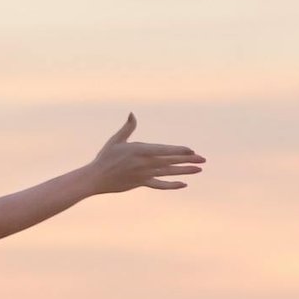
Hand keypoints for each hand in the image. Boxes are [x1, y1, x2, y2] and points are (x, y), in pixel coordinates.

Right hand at [87, 112, 204, 193]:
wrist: (96, 178)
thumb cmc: (105, 157)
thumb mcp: (116, 140)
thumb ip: (128, 127)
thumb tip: (132, 114)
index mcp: (139, 150)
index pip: (163, 150)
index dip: (179, 150)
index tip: (191, 150)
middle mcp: (144, 163)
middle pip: (170, 161)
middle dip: (187, 160)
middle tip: (203, 159)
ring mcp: (144, 174)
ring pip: (168, 172)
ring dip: (184, 171)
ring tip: (199, 169)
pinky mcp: (141, 183)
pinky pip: (159, 185)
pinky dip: (171, 185)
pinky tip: (183, 184)